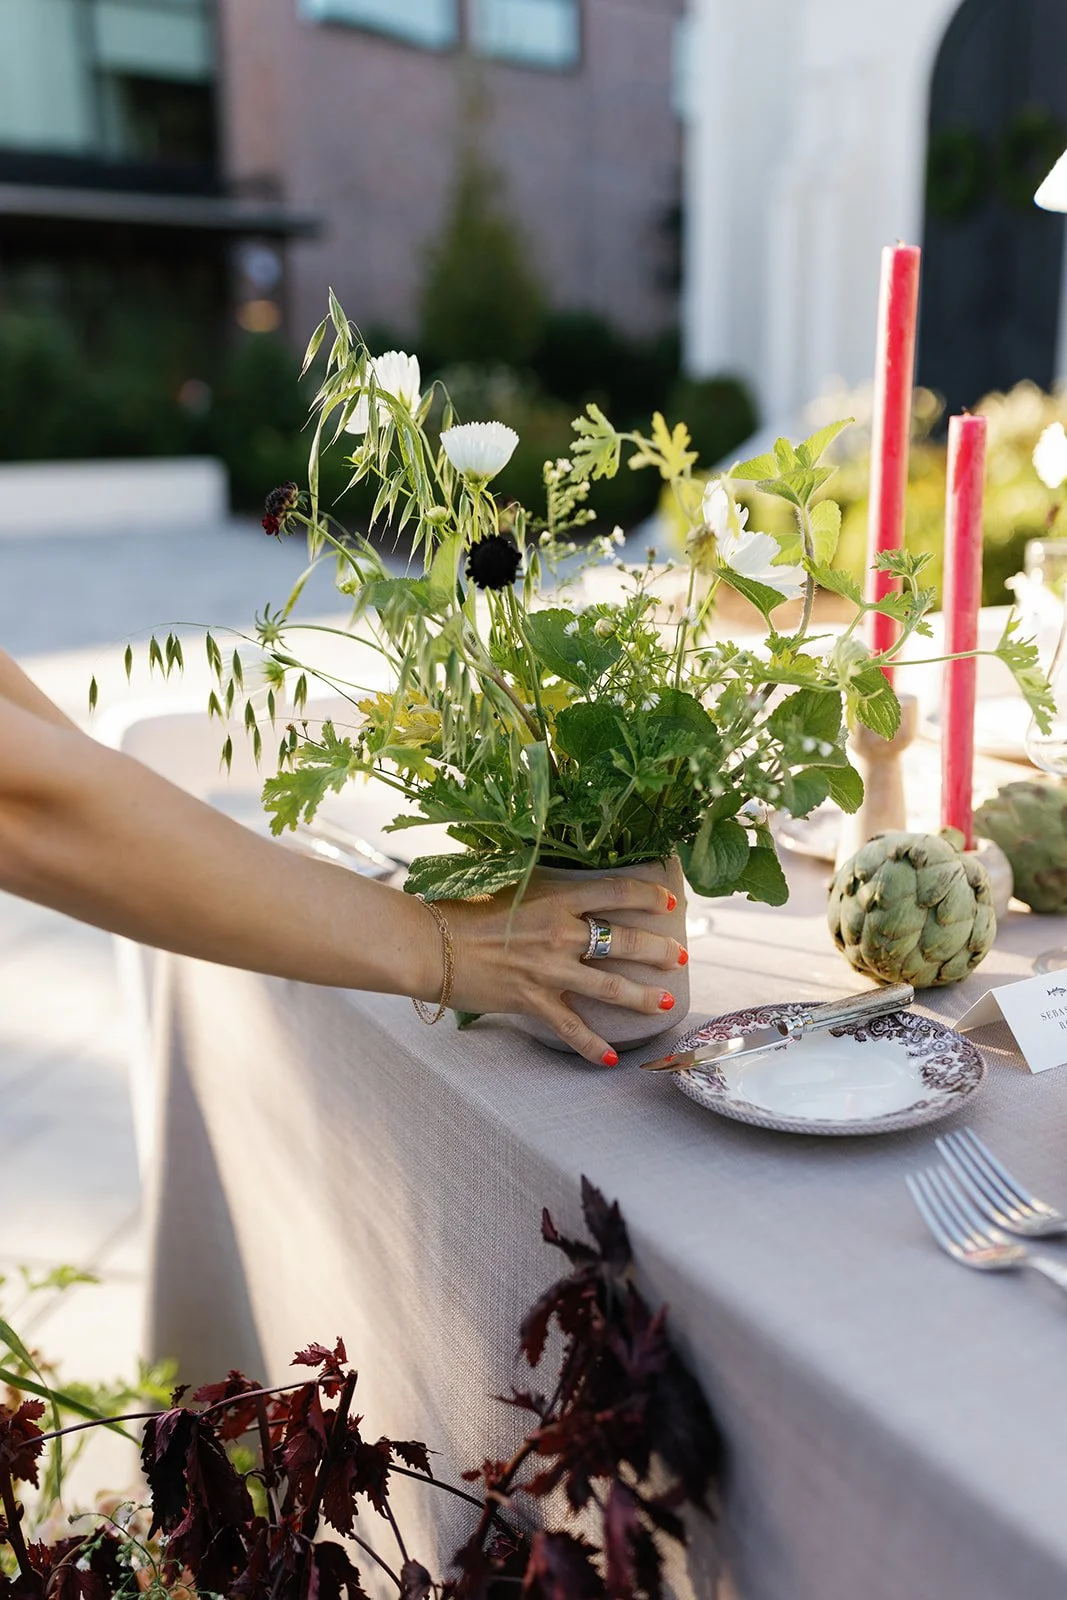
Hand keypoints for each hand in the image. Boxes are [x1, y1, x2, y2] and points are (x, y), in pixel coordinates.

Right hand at [441, 873, 685, 1064]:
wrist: (431, 944)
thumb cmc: (461, 907)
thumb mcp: (508, 881)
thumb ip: (542, 884)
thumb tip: (565, 883)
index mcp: (557, 897)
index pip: (616, 892)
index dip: (648, 895)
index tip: (668, 901)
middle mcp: (561, 933)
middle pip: (624, 941)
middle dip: (658, 949)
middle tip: (680, 955)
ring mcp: (550, 971)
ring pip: (611, 986)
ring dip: (642, 995)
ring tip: (665, 1000)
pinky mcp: (534, 1001)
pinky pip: (572, 1029)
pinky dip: (594, 1047)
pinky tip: (613, 1059)